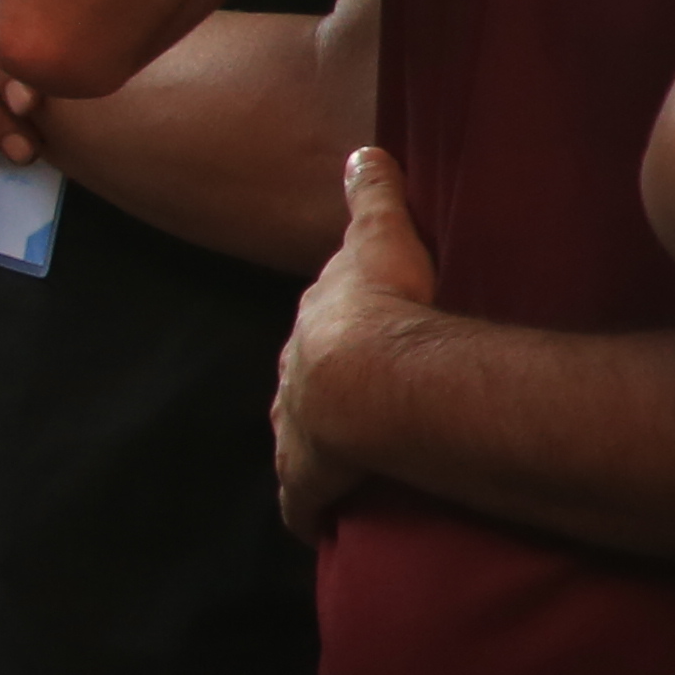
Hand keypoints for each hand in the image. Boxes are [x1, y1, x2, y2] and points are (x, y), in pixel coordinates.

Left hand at [274, 144, 436, 536]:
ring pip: (297, 447)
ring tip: (342, 467)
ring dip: (313, 456)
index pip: (317, 333)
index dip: (333, 339)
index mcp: (312, 330)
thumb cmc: (382, 305)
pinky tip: (319, 524)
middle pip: (300, 390)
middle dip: (316, 397)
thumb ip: (371, 196)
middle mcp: (292, 383)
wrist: (370, 377)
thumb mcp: (378, 239)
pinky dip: (311, 512)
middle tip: (351, 410)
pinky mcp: (309, 482)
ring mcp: (297, 435)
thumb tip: (362, 150)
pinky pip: (306, 503)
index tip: (349, 348)